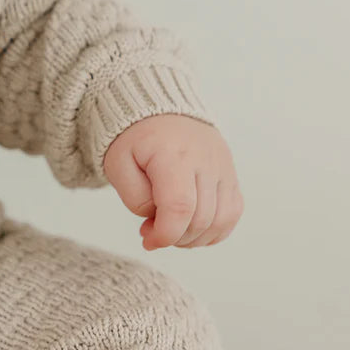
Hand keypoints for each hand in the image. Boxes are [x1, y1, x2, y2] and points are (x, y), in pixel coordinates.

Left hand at [102, 113, 243, 249]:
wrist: (159, 110)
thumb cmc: (135, 138)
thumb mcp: (118, 164)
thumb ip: (135, 197)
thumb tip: (158, 220)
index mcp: (173, 155)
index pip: (180, 207)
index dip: (165, 234)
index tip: (147, 240)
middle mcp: (205, 160)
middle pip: (201, 219)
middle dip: (174, 237)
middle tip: (150, 228)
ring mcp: (223, 167)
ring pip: (221, 221)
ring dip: (194, 238)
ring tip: (170, 227)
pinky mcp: (230, 174)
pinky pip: (232, 213)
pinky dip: (214, 230)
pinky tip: (190, 227)